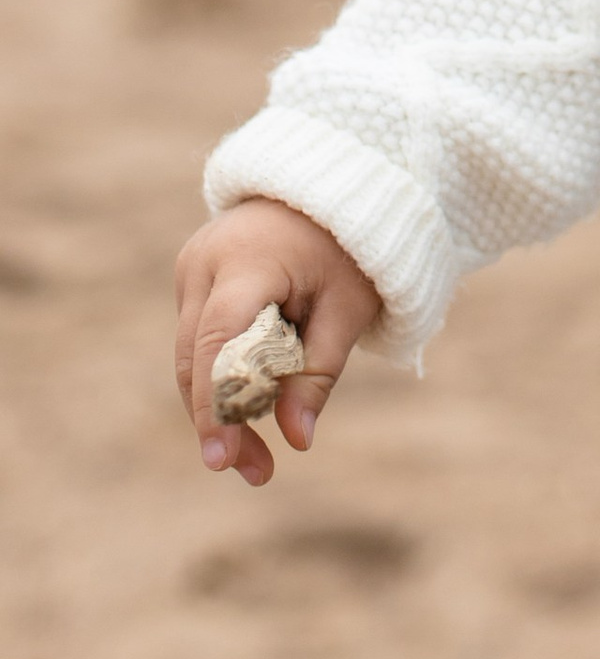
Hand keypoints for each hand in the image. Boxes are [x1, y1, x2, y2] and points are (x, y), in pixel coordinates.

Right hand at [174, 199, 381, 485]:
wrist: (331, 183)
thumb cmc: (348, 245)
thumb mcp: (348, 307)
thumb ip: (318, 372)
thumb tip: (298, 440)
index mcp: (247, 259)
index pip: (217, 341)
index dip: (215, 405)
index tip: (222, 460)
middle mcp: (205, 262)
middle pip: (198, 359)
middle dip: (222, 422)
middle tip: (257, 474)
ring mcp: (193, 267)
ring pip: (193, 356)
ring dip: (219, 408)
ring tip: (258, 462)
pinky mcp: (195, 279)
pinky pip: (200, 340)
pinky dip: (221, 377)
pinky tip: (252, 411)